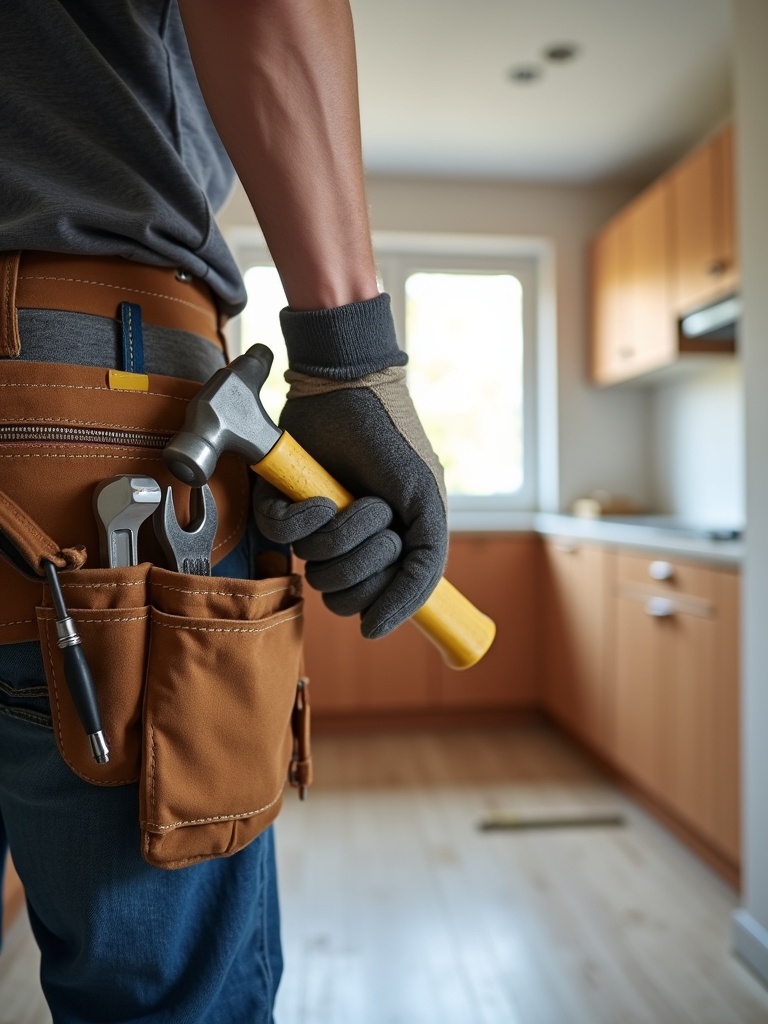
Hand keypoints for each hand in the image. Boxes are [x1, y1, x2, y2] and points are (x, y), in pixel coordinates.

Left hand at [253, 364, 446, 638]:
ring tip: (352, 499)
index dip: (380, 593)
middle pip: (343, 596)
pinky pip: (279, 537)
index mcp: (383, 552)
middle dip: (361, 560)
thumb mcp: (427, 509)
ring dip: (337, 535)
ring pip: (312, 570)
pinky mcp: (279, 505)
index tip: (392, 558)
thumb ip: (423, 573)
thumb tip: (374, 629)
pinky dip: (302, 519)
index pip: (371, 606)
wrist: (352, 390)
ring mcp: (313, 528)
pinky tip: (318, 497)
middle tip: (376, 518)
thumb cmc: (395, 445)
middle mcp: (346, 546)